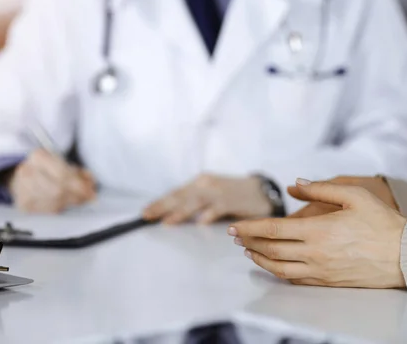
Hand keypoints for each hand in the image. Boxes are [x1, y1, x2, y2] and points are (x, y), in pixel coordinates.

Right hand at [7, 148, 96, 212]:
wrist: (20, 175)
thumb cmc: (47, 168)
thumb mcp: (63, 162)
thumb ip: (79, 172)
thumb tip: (90, 184)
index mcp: (39, 157)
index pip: (62, 174)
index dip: (79, 186)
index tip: (91, 192)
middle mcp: (27, 172)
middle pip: (58, 191)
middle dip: (76, 196)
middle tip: (88, 198)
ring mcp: (22, 190)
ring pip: (54, 203)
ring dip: (70, 203)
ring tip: (78, 199)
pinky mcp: (23, 206)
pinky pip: (48, 211)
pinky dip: (60, 208)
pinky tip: (64, 203)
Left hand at [142, 174, 271, 224]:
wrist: (262, 191)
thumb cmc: (232, 195)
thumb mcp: (210, 195)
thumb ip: (194, 203)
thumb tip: (171, 215)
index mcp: (199, 183)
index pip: (176, 193)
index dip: (160, 202)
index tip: (144, 212)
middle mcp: (206, 184)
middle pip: (181, 196)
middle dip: (163, 206)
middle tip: (147, 216)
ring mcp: (219, 192)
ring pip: (196, 201)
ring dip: (180, 212)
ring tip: (166, 221)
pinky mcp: (232, 200)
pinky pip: (218, 208)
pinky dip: (209, 215)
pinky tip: (200, 223)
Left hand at [228, 179, 406, 288]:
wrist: (406, 255)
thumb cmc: (382, 222)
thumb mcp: (353, 195)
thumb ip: (320, 188)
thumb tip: (294, 184)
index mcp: (318, 230)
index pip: (273, 229)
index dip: (250, 228)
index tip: (233, 227)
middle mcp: (315, 253)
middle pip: (271, 249)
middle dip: (249, 242)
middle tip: (236, 237)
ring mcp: (320, 270)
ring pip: (279, 268)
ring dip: (260, 259)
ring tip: (249, 251)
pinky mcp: (328, 282)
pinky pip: (295, 279)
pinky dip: (279, 272)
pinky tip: (274, 264)